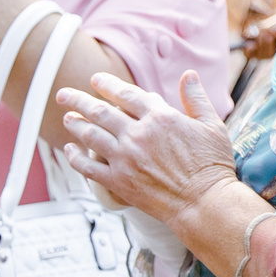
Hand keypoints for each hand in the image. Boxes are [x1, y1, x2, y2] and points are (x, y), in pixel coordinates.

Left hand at [59, 70, 237, 224]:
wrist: (204, 202)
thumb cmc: (212, 164)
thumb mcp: (212, 125)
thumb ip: (196, 98)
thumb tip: (188, 75)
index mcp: (160, 117)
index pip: (126, 94)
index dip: (107, 85)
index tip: (95, 80)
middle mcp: (138, 134)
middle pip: (100, 111)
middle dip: (78, 100)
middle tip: (63, 95)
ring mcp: (125, 158)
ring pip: (91, 135)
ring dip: (75, 124)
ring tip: (67, 118)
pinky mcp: (119, 181)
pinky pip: (88, 167)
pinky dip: (75, 157)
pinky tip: (69, 150)